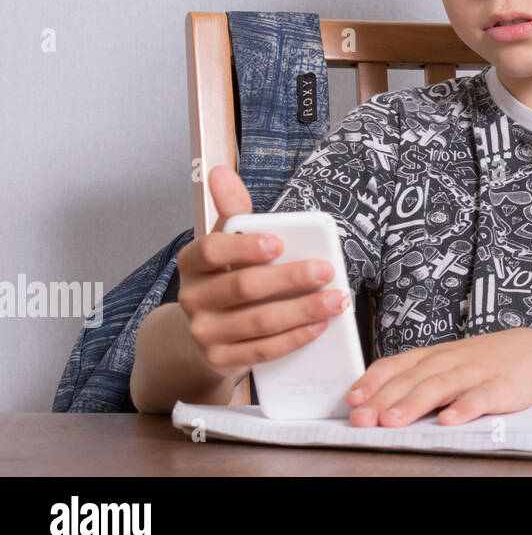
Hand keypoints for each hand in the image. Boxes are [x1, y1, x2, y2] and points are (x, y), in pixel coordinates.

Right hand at [175, 165, 351, 379]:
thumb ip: (233, 211)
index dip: (244, 248)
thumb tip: (220, 172)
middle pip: (244, 287)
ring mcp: (204, 333)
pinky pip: (263, 351)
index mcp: (192, 263)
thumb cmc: (226, 278)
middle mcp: (192, 299)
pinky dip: (295, 338)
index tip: (279, 242)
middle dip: (290, 278)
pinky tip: (320, 326)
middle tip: (326, 270)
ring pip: (259, 322)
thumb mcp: (227, 243)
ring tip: (336, 299)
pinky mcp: (220, 361)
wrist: (204, 334)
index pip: (211, 251)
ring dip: (303, 310)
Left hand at [345, 328, 531, 426]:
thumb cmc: (483, 362)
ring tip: (392, 422)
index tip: (352, 400)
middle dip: (385, 399)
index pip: (397, 365)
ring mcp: (476, 372)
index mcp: (434, 356)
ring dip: (414, 404)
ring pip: (440, 386)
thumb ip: (416, 380)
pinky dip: (464, 408)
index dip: (373, 382)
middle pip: (413, 379)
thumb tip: (374, 404)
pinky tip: (449, 421)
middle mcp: (451, 361)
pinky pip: (481, 397)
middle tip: (363, 419)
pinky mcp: (501, 387)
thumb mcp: (447, 363)